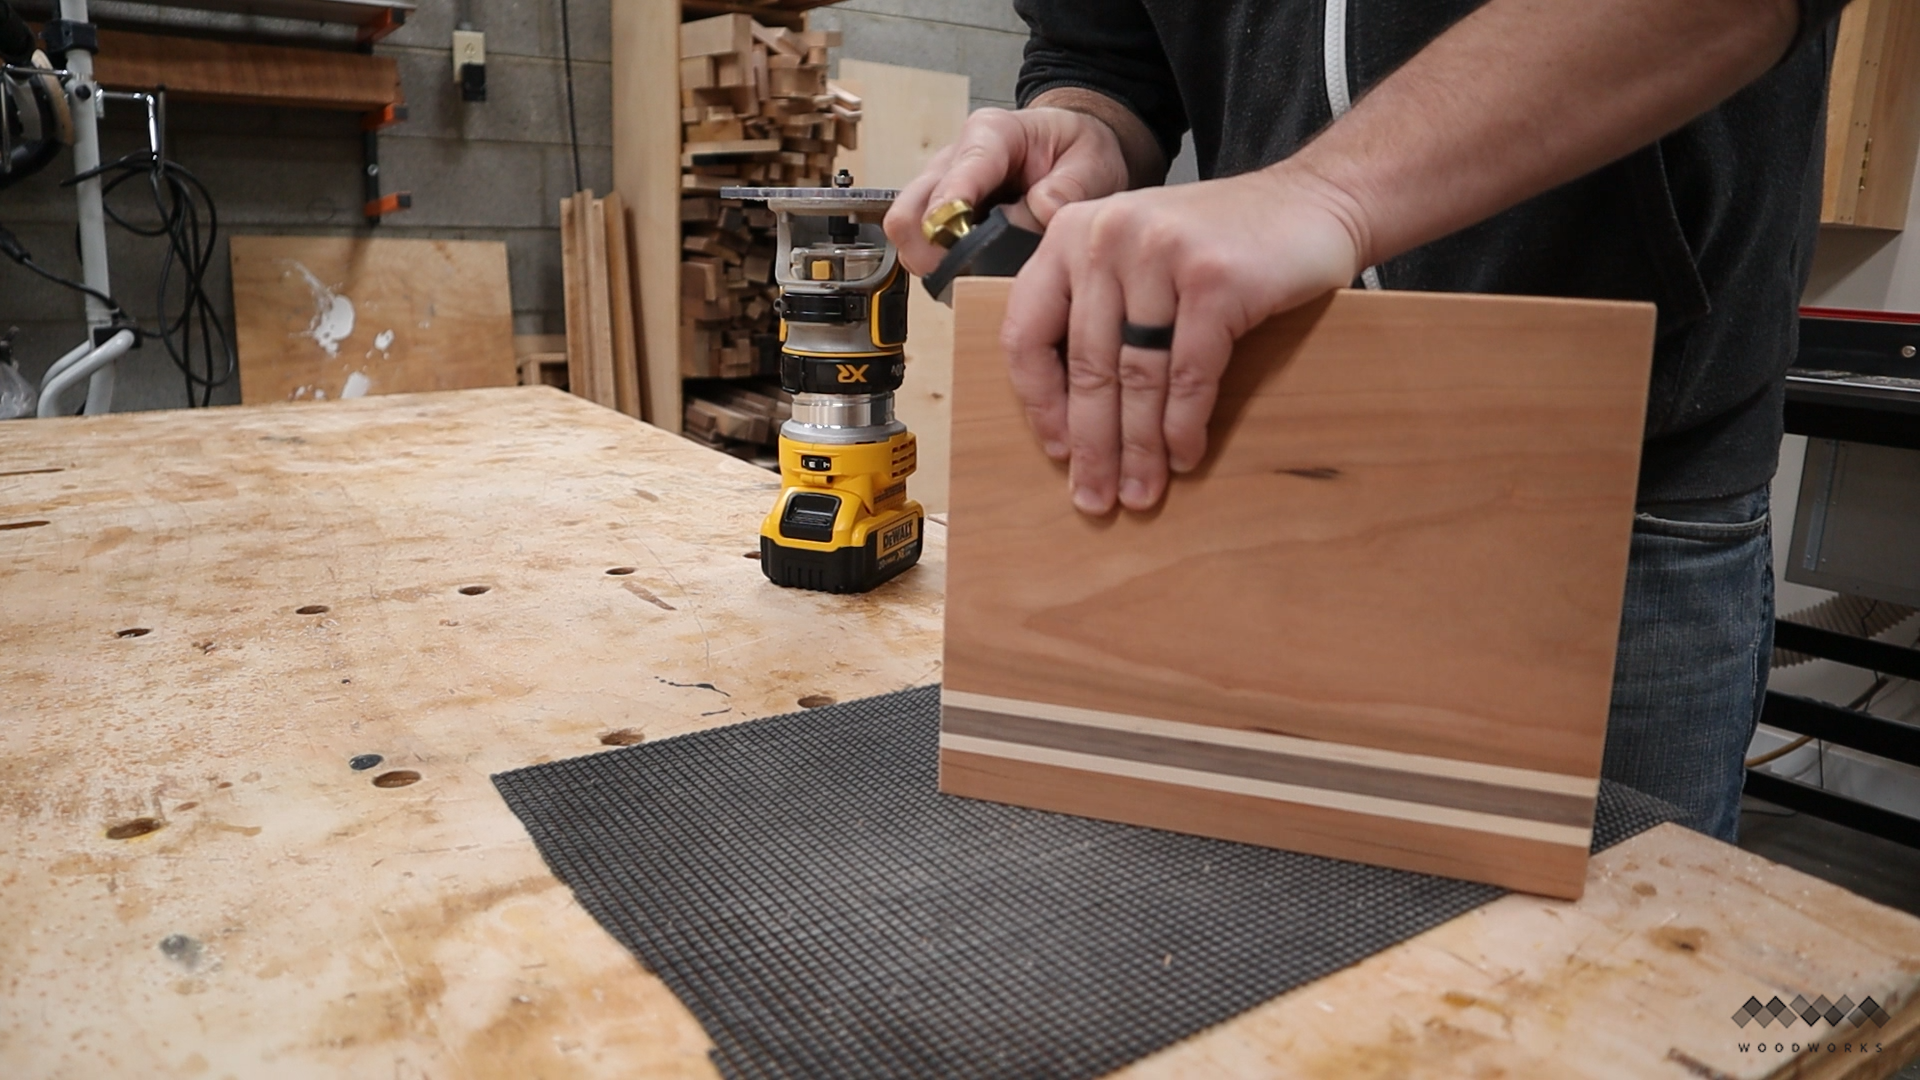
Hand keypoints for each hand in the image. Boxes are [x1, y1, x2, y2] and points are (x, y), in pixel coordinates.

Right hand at [883, 106, 1132, 277]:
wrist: (1070, 151)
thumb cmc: (1076, 151)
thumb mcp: (1092, 161)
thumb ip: (1069, 188)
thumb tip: (1038, 213)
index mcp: (991, 134)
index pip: (957, 173)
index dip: (951, 208)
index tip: (955, 238)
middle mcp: (953, 160)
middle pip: (910, 212)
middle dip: (931, 250)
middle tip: (969, 272)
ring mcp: (939, 190)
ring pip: (907, 235)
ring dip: (933, 262)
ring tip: (976, 275)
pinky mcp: (938, 217)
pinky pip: (920, 249)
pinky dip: (941, 268)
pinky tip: (975, 273)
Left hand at [1001, 164, 1368, 513]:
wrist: (1314, 200)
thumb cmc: (1220, 242)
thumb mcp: (1138, 255)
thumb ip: (1097, 309)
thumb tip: (1071, 418)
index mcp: (1071, 233)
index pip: (1028, 333)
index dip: (1040, 403)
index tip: (1057, 451)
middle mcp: (1107, 237)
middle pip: (1088, 365)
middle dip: (1092, 445)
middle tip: (1095, 498)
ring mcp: (1161, 253)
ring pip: (1137, 377)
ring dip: (1139, 448)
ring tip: (1140, 492)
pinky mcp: (1216, 279)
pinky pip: (1189, 374)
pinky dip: (1185, 425)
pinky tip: (1185, 458)